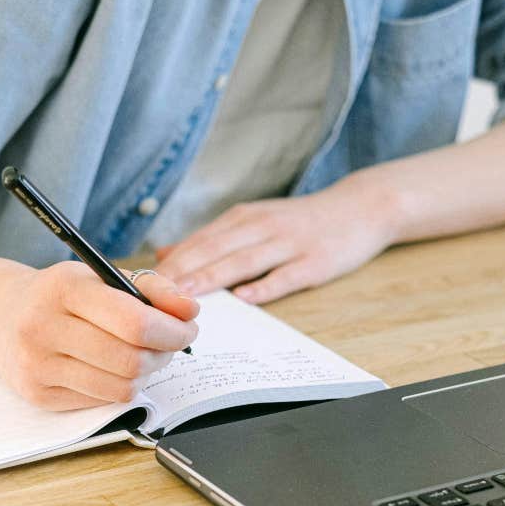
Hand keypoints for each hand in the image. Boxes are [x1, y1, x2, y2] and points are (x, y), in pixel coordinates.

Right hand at [0, 262, 198, 409]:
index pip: (134, 322)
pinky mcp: (38, 395)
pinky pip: (101, 401)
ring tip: (142, 357)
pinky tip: (111, 369)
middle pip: (131, 360)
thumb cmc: (61, 296)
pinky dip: (118, 387)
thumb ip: (151, 288)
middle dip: (164, 355)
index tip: (187, 329)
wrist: (1, 316)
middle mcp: (43, 327)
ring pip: (120, 388)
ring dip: (144, 375)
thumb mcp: (100, 277)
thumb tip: (190, 310)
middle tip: (170, 346)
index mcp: (63, 289)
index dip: (172, 331)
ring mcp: (37, 366)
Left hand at [155, 174, 396, 303]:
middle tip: (153, 294)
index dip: (171, 263)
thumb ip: (210, 240)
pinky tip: (245, 298)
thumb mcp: (253, 222)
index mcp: (243, 218)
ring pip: (244, 260)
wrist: (360, 207)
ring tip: (187, 296)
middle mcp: (261, 226)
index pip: (199, 241)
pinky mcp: (314, 261)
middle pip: (215, 249)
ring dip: (213, 277)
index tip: (143, 284)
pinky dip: (265, 286)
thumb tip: (165, 254)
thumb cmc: (300, 222)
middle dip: (182, 272)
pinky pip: (286, 275)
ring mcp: (289, 244)